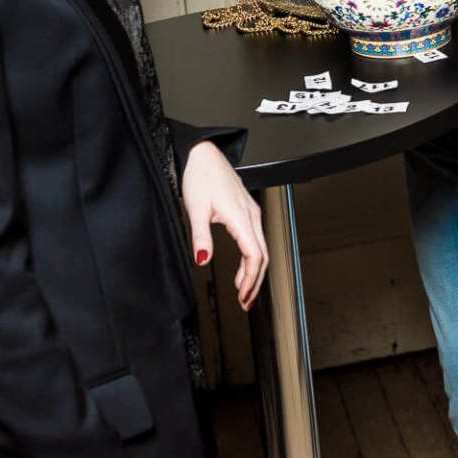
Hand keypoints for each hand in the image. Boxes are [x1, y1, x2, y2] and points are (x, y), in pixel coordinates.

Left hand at [181, 141, 267, 310]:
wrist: (204, 155)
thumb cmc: (201, 176)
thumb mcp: (195, 208)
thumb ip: (200, 236)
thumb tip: (202, 259)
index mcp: (240, 216)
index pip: (254, 255)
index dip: (251, 279)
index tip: (243, 296)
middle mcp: (251, 215)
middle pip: (262, 255)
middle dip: (256, 282)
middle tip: (245, 302)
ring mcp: (251, 213)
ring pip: (261, 248)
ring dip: (254, 272)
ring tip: (244, 291)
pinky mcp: (247, 212)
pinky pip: (256, 240)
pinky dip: (252, 259)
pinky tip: (243, 269)